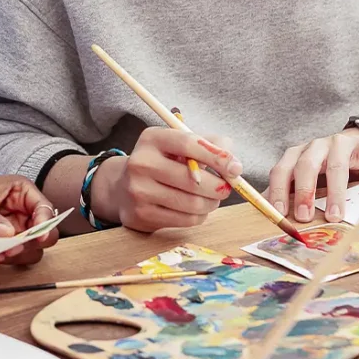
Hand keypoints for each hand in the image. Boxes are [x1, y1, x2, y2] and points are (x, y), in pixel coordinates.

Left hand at [0, 175, 59, 265]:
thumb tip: (7, 233)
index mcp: (20, 192)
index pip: (44, 208)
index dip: (45, 222)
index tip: (36, 235)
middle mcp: (21, 213)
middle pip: (45, 233)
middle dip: (33, 242)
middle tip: (15, 246)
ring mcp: (13, 232)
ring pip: (31, 249)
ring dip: (18, 254)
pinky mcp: (2, 247)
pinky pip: (13, 259)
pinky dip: (4, 261)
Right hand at [94, 127, 240, 232]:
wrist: (123, 188)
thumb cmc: (163, 163)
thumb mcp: (181, 146)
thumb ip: (211, 145)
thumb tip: (235, 166)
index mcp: (152, 139)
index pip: (189, 144)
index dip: (217, 156)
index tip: (235, 168)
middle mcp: (141, 163)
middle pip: (193, 179)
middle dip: (219, 186)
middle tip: (226, 187)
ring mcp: (139, 190)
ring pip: (193, 203)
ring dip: (211, 203)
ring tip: (210, 198)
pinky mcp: (142, 215)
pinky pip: (185, 219)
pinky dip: (199, 215)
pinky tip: (194, 208)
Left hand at [267, 128, 358, 223]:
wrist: (354, 144)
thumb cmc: (324, 165)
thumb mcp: (304, 176)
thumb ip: (289, 190)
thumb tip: (268, 211)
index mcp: (296, 155)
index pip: (281, 171)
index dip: (279, 191)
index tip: (280, 213)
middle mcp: (314, 147)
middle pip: (306, 166)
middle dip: (304, 192)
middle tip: (304, 217)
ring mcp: (338, 144)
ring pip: (336, 165)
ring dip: (335, 192)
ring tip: (334, 215)